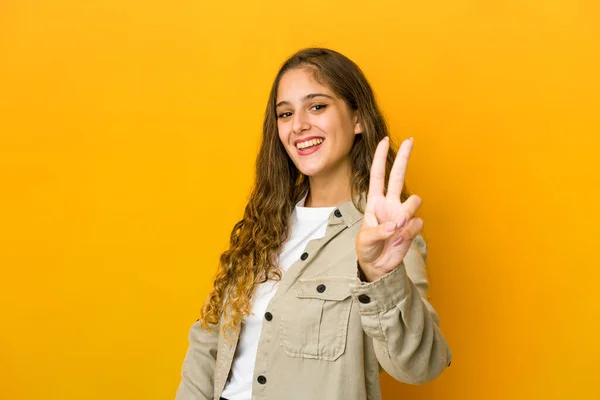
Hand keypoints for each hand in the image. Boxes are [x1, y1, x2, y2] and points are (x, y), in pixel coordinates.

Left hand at [355, 137, 423, 281]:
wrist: (377, 265)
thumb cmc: (367, 247)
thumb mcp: (365, 239)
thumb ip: (379, 231)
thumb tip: (395, 225)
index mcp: (375, 202)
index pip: (377, 175)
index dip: (380, 158)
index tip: (383, 140)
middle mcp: (390, 204)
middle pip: (398, 176)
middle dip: (404, 157)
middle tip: (410, 140)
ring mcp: (403, 215)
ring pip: (414, 201)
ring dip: (407, 212)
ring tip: (397, 227)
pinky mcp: (412, 228)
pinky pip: (417, 224)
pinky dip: (408, 233)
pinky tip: (400, 240)